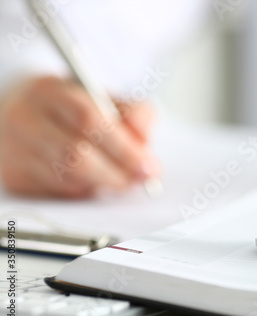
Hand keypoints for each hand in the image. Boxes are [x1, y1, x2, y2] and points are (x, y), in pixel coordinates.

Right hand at [0, 76, 159, 196]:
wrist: (22, 114)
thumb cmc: (72, 106)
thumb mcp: (103, 97)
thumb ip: (133, 117)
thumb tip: (149, 160)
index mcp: (50, 91)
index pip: (90, 120)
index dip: (124, 147)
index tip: (149, 164)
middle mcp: (25, 119)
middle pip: (77, 155)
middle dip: (118, 171)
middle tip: (142, 178)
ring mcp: (15, 150)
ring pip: (69, 178)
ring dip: (105, 182)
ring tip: (124, 179)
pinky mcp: (15, 177)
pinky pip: (60, 191)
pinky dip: (86, 189)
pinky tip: (96, 180)